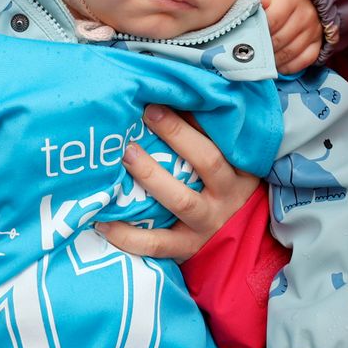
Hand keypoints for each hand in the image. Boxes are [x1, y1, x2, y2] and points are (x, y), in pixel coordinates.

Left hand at [97, 104, 259, 262]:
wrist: (244, 245)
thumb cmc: (227, 191)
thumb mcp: (232, 165)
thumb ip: (207, 137)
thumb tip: (170, 99)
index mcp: (240, 169)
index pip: (224, 137)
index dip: (198, 119)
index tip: (168, 98)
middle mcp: (227, 195)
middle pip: (208, 161)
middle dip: (178, 136)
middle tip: (147, 114)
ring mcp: (207, 224)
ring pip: (181, 201)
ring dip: (152, 177)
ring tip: (125, 156)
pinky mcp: (187, 248)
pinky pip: (157, 244)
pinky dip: (128, 235)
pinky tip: (103, 221)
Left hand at [251, 0, 321, 75]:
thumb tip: (260, 2)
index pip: (272, 20)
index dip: (256, 30)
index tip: (245, 35)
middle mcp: (307, 14)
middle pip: (279, 39)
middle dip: (262, 48)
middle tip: (248, 51)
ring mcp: (314, 29)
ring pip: (290, 52)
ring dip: (273, 59)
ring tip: (259, 59)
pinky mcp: (319, 41)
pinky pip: (305, 60)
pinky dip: (289, 66)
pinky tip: (277, 65)